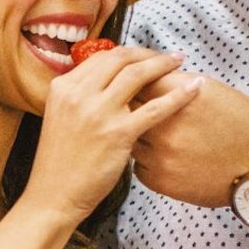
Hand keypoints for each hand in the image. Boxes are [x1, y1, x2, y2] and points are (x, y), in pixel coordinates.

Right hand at [22, 47, 203, 224]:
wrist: (53, 196)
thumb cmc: (59, 163)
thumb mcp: (60, 118)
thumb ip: (80, 98)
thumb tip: (107, 83)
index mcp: (63, 87)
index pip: (100, 57)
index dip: (128, 53)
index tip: (144, 56)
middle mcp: (78, 94)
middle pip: (120, 59)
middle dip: (148, 53)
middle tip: (167, 56)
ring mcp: (98, 112)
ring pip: (137, 75)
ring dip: (163, 64)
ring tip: (179, 62)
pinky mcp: (118, 133)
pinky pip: (156, 108)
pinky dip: (179, 95)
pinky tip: (195, 88)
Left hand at [131, 74, 248, 208]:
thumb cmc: (245, 126)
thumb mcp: (216, 91)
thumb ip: (180, 84)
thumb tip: (154, 78)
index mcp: (183, 96)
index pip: (142, 79)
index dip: (142, 82)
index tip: (146, 85)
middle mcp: (168, 124)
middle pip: (131, 108)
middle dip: (137, 107)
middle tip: (147, 110)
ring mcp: (161, 154)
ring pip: (132, 138)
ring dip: (140, 135)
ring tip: (163, 137)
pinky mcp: (159, 179)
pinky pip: (139, 165)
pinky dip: (148, 160)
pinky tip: (167, 157)